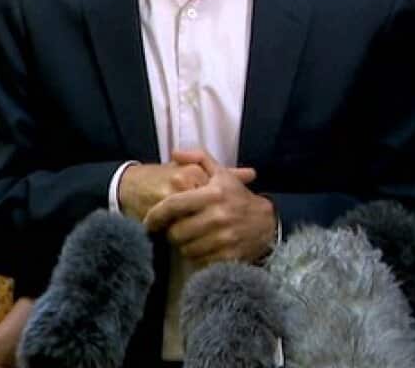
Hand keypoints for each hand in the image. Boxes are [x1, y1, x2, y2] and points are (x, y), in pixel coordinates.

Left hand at [143, 150, 273, 266]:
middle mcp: (217, 217)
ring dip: (184, 245)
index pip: (173, 205)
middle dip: (172, 232)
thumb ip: (198, 158)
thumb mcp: (221, 173)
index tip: (148, 222)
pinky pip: (199, 261)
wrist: (266, 223)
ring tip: (190, 238)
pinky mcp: (228, 257)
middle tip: (176, 229)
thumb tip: (175, 153)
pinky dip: (197, 256)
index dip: (155, 216)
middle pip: (176, 232)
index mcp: (212, 194)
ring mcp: (223, 239)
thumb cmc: (237, 196)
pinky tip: (202, 247)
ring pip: (186, 249)